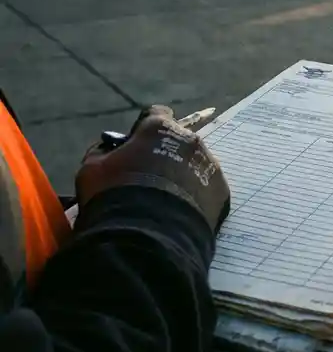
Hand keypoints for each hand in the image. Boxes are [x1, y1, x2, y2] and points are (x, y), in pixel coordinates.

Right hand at [76, 105, 230, 234]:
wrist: (145, 237)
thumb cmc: (113, 196)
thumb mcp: (93, 169)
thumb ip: (104, 153)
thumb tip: (110, 151)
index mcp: (159, 128)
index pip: (156, 115)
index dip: (145, 129)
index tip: (138, 144)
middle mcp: (190, 140)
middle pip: (179, 141)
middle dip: (166, 153)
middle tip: (151, 178)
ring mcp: (209, 164)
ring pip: (195, 164)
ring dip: (183, 175)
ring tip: (167, 200)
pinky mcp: (222, 190)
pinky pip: (207, 188)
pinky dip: (197, 196)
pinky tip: (181, 212)